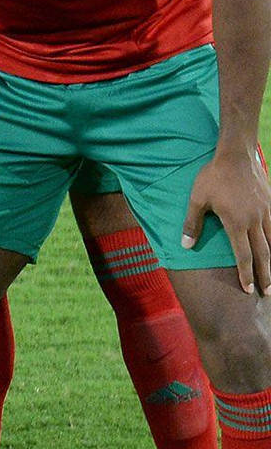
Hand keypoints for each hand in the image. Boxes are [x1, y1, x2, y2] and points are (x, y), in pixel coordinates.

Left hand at [183, 148, 270, 293]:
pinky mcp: (270, 204)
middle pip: (263, 254)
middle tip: (268, 293)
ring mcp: (265, 213)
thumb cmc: (213, 177)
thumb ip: (192, 224)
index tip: (249, 289)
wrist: (236, 155)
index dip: (246, 274)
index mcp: (236, 223)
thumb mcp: (197, 200)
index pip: (243, 256)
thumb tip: (186, 246)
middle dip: (266, 275)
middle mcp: (254, 222)